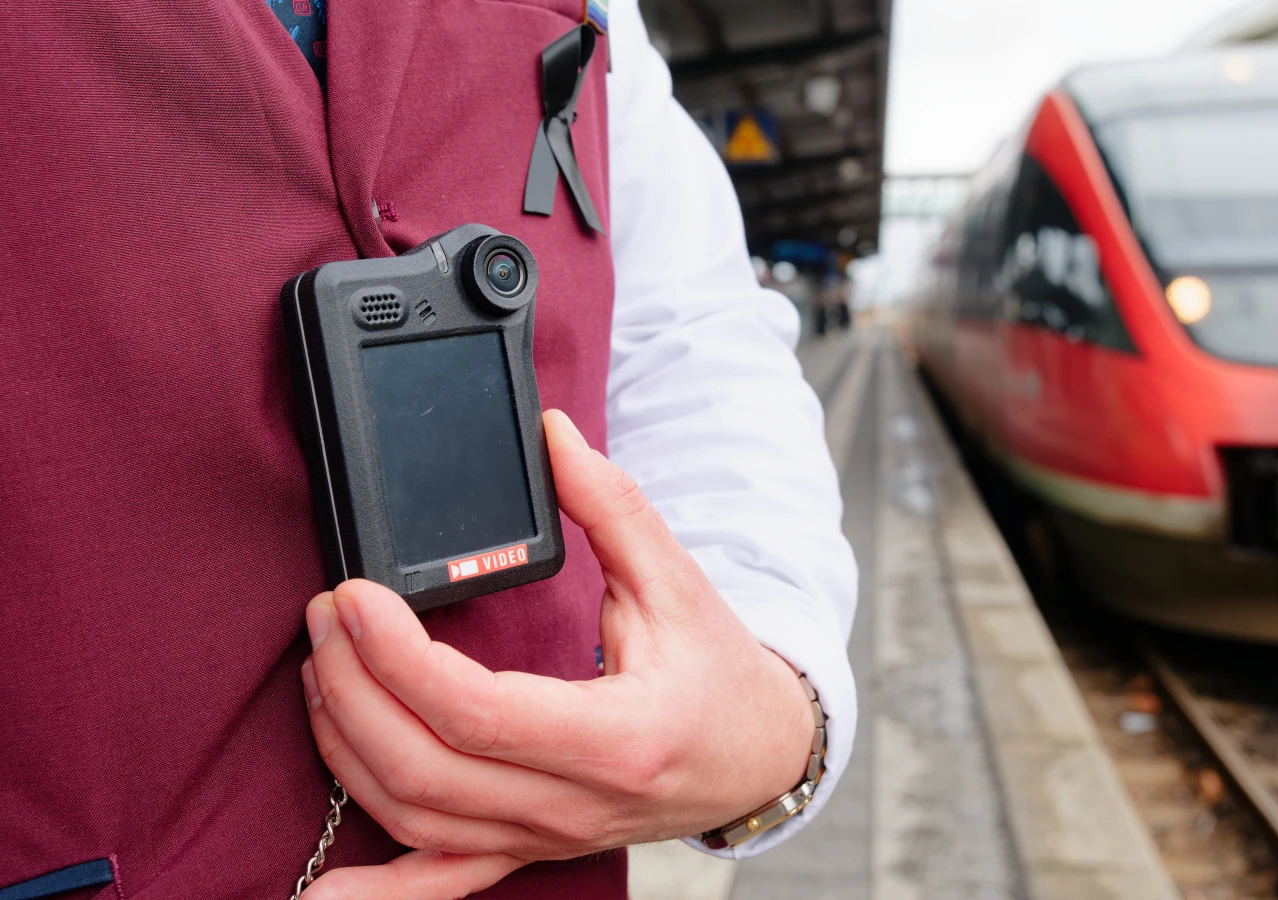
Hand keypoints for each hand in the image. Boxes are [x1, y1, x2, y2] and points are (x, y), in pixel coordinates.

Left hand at [298, 409, 817, 898]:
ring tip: (323, 668)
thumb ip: (610, 506)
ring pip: (413, 816)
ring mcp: (546, 837)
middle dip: (352, 688)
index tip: (355, 595)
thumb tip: (551, 435)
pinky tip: (314, 891)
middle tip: (326, 614)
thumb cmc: (719, 673)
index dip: (397, 655)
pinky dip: (375, 891)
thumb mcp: (678, 581)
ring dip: (345, 746)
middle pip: (423, 768)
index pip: (477, 712)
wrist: (756, 756)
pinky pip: (440, 879)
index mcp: (619, 739)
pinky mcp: (528, 848)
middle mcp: (575, 804)